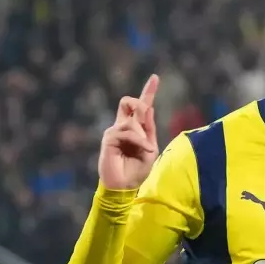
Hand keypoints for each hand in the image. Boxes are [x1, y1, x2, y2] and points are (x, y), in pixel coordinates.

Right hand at [98, 75, 159, 189]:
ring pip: (131, 120)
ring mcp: (114, 131)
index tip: (155, 77)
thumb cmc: (138, 170)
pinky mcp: (109, 138)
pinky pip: (127, 131)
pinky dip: (139, 140)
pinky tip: (144, 149)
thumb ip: (150, 129)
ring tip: (145, 148)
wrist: (125, 186)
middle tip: (146, 117)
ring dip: (142, 134)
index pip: (141, 107)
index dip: (148, 91)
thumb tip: (148, 108)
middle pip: (128, 102)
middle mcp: (122, 126)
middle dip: (139, 104)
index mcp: (135, 128)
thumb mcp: (150, 148)